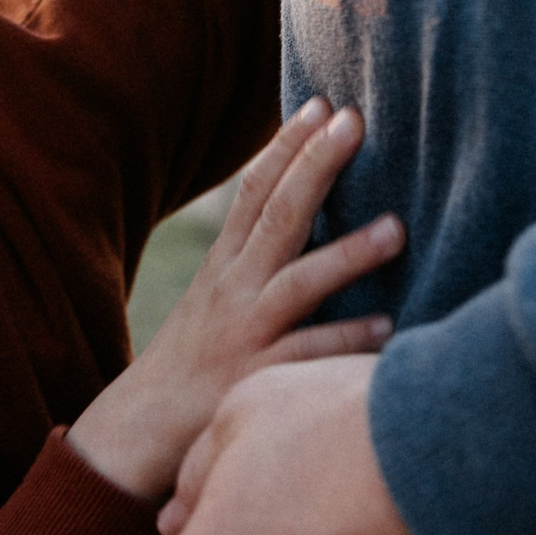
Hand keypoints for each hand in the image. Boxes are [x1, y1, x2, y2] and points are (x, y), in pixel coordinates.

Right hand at [68, 98, 401, 499]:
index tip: (321, 104)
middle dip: (316, 165)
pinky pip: (304, 357)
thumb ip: (257, 256)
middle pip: (276, 215)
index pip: (254, 190)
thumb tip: (307, 210)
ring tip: (397, 228)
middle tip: (356, 122)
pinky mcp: (253, 380)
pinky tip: (387, 329)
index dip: (286, 144)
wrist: (137, 431)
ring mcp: (243, 333)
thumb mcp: (217, 297)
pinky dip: (344, 341)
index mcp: (224, 264)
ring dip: (348, 254)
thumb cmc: (195, 358)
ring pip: (296, 283)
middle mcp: (233, 289)